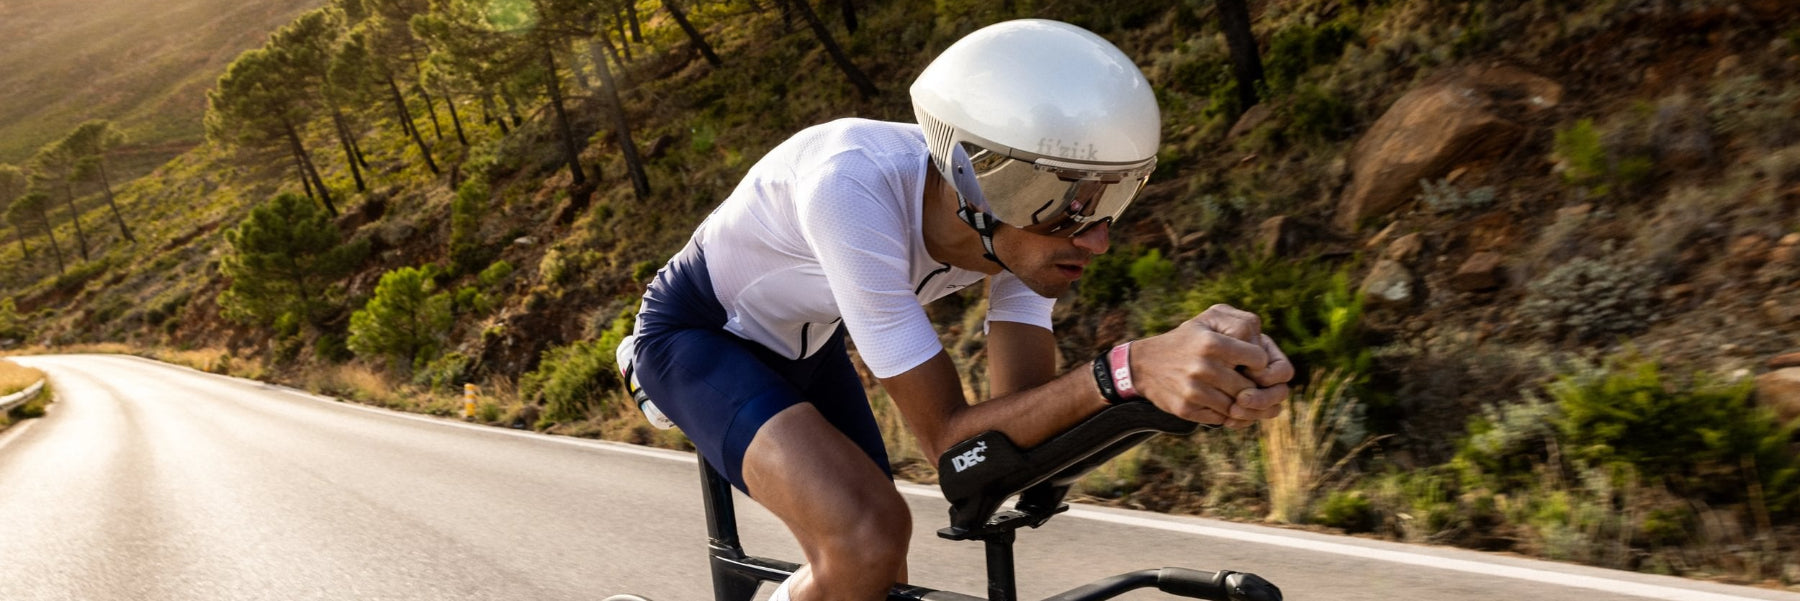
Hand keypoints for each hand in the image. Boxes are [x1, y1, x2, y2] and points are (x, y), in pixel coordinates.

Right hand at [1131, 304, 1293, 427]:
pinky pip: (1221, 419)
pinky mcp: (1186, 409)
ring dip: (1242, 404)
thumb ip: (1242, 323)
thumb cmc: (1187, 339)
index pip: (1259, 359)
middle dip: (1253, 387)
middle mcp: (1202, 367)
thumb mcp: (1209, 319)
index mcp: (1211, 343)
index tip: (1252, 362)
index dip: (1260, 362)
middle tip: (1249, 383)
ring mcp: (1194, 391)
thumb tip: (1265, 351)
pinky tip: (1223, 404)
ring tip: (1238, 395)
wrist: (1144, 364)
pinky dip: (1227, 415)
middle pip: (1249, 387)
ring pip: (1237, 407)